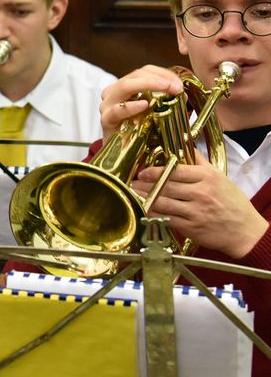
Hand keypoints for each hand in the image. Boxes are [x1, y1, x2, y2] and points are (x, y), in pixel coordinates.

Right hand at [99, 65, 182, 139]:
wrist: (122, 157)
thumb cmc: (139, 134)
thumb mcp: (155, 114)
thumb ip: (167, 103)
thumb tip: (182, 94)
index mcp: (127, 88)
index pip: (145, 71)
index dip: (164, 73)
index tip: (180, 84)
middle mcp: (115, 93)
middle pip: (136, 75)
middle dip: (159, 78)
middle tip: (177, 87)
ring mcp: (108, 106)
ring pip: (125, 86)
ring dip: (148, 85)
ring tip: (167, 89)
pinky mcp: (106, 121)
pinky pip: (117, 110)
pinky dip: (131, 106)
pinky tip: (144, 105)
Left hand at [132, 161, 268, 257]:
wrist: (244, 230)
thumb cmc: (232, 202)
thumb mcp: (219, 177)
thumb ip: (200, 162)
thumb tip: (185, 145)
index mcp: (207, 177)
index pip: (175, 171)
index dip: (155, 171)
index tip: (143, 172)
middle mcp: (200, 193)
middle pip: (165, 186)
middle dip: (145, 184)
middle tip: (133, 182)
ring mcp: (194, 211)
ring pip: (162, 202)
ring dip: (144, 197)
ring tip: (135, 193)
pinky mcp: (190, 226)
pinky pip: (165, 218)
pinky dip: (152, 213)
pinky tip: (144, 208)